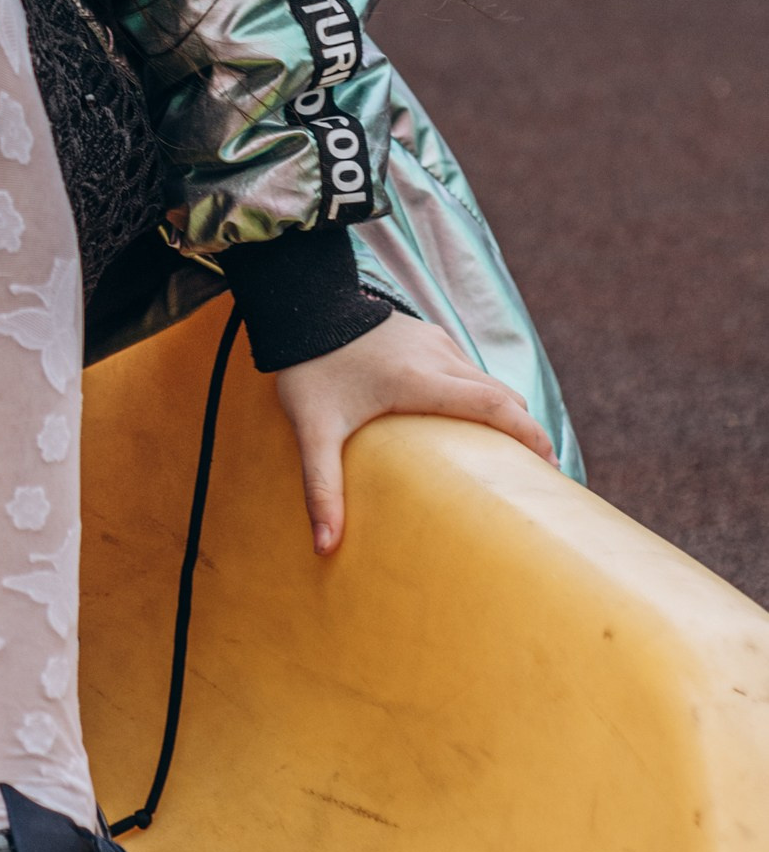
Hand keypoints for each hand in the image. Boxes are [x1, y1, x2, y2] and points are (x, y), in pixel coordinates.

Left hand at [274, 311, 553, 555]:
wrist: (300, 304)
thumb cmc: (307, 369)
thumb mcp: (312, 432)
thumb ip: (321, 487)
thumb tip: (326, 547)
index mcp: (420, 381)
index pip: (494, 405)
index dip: (529, 434)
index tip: (551, 467)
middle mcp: (438, 357)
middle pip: (503, 395)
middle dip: (526, 432)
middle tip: (537, 475)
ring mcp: (435, 341)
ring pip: (487, 380)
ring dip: (504, 413)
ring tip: (508, 454)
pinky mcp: (428, 334)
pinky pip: (468, 368)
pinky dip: (482, 395)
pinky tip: (470, 421)